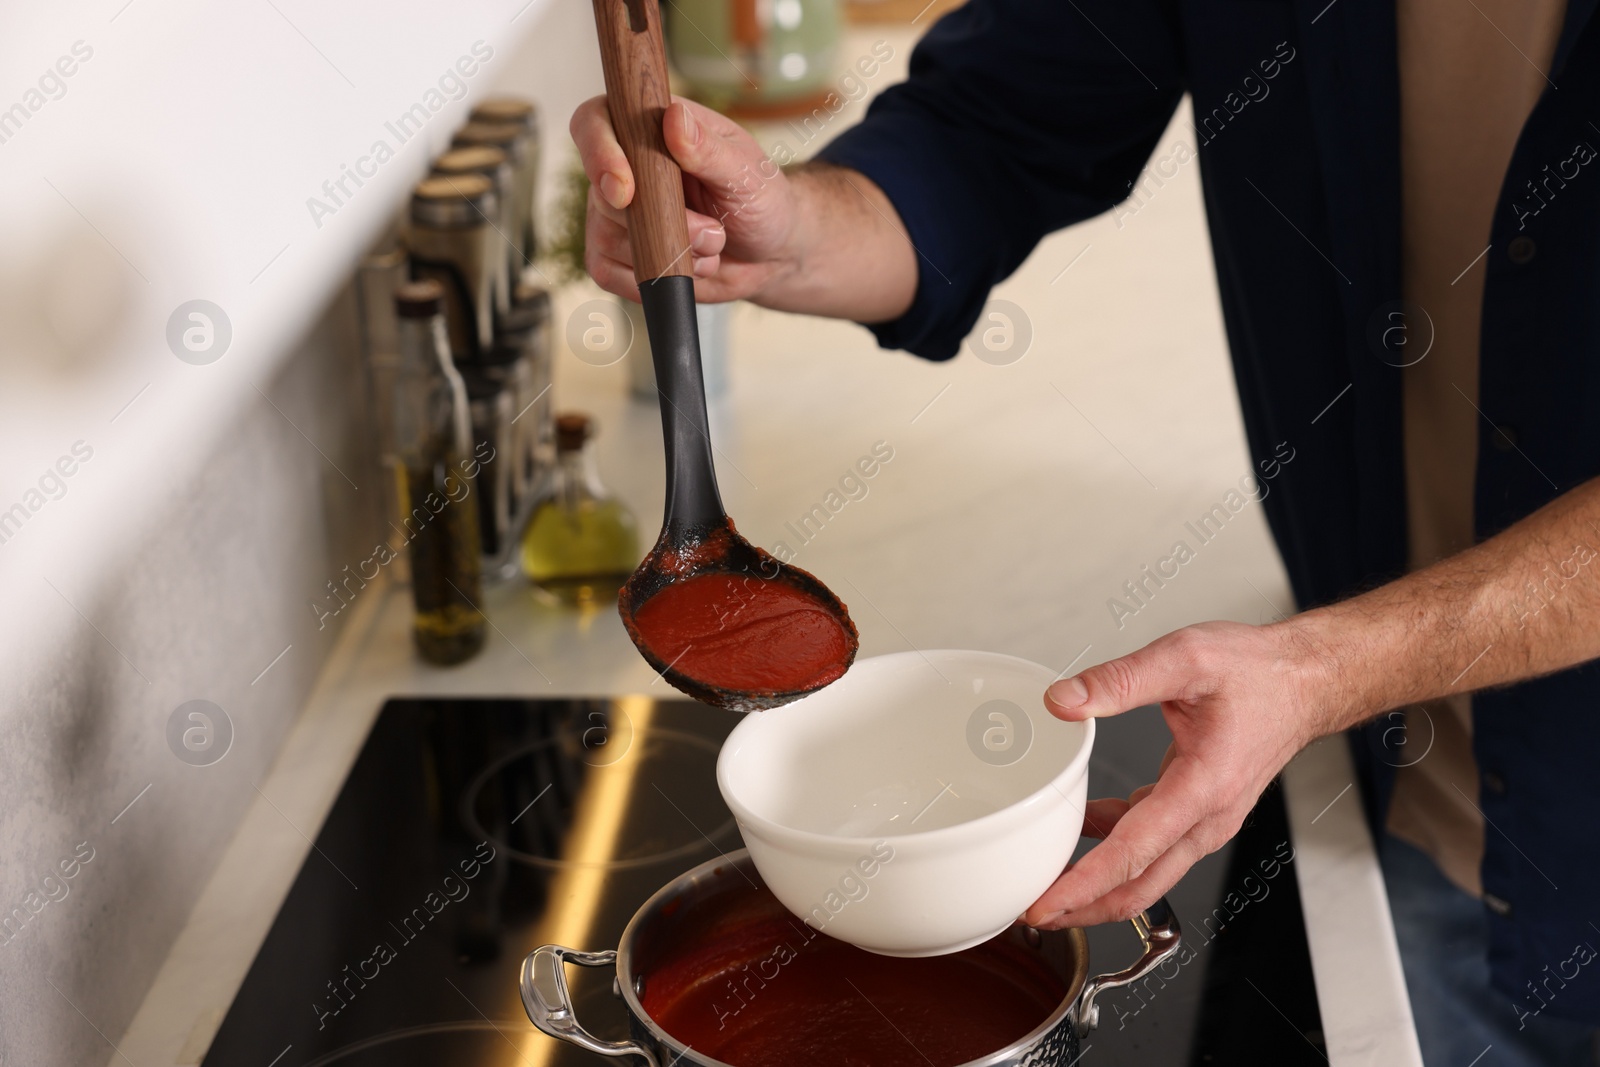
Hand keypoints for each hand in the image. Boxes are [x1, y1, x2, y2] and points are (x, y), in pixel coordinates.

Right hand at [570, 95, 803, 302]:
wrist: (771, 253)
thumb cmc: (760, 201)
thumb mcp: (746, 172)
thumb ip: (708, 148)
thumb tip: (674, 117)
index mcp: (650, 129)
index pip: (594, 123)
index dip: (598, 153)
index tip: (625, 190)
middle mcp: (625, 168)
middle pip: (603, 194)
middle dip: (662, 224)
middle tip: (714, 232)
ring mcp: (615, 214)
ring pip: (607, 239)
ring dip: (667, 254)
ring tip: (712, 247)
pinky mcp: (617, 256)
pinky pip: (608, 273)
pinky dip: (654, 277)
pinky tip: (690, 268)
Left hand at [1022, 620, 1335, 928]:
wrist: (1305, 681)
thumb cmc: (1257, 672)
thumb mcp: (1185, 658)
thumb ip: (1121, 680)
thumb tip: (1064, 701)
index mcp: (1204, 787)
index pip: (1134, 853)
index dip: (1084, 884)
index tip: (1045, 902)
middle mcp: (1208, 817)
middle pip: (1139, 886)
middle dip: (1084, 907)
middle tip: (1031, 910)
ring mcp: (1206, 820)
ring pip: (1146, 873)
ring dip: (1098, 884)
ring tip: (1048, 881)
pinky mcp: (1199, 812)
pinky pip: (1152, 845)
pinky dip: (1115, 849)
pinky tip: (1084, 829)